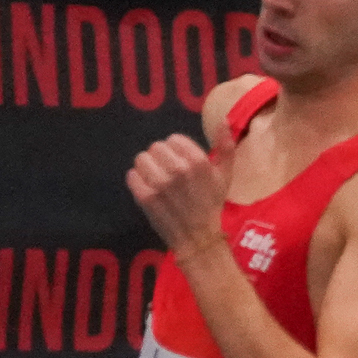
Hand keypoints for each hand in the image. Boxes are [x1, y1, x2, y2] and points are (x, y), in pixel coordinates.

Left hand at [127, 133, 233, 259]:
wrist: (198, 238)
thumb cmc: (211, 204)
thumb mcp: (225, 176)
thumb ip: (226, 147)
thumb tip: (223, 120)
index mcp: (199, 161)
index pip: (173, 139)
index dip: (176, 150)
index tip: (182, 163)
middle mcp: (178, 170)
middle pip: (155, 147)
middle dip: (161, 158)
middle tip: (168, 173)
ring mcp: (160, 184)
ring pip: (141, 159)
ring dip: (147, 168)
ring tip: (157, 180)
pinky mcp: (145, 196)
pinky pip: (132, 176)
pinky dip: (137, 181)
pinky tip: (149, 190)